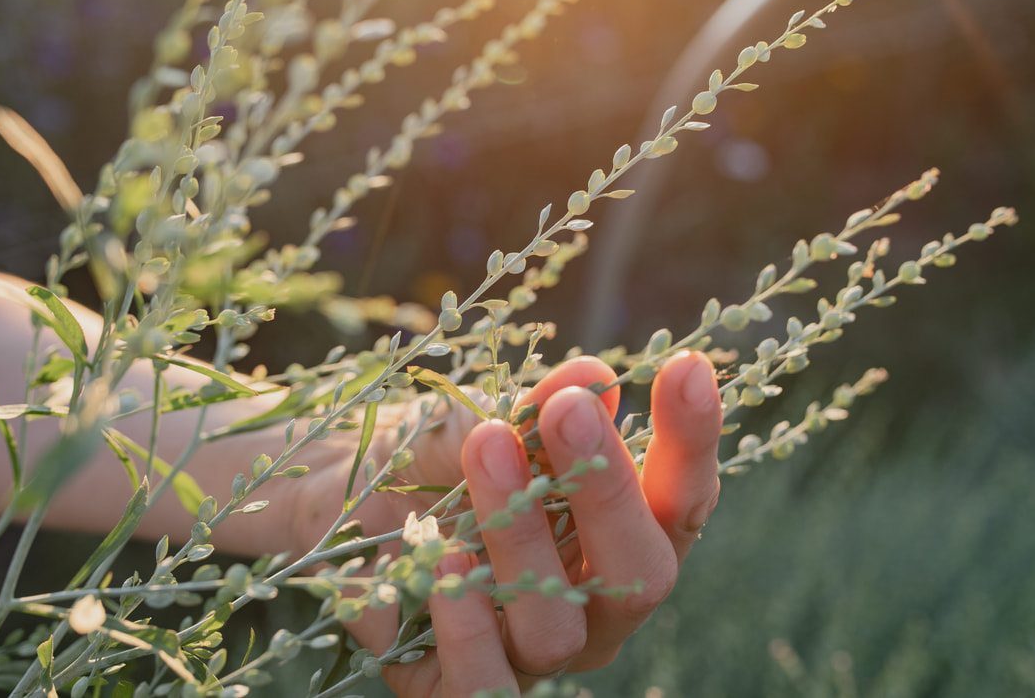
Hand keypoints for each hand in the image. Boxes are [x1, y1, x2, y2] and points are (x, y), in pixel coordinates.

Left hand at [330, 351, 722, 696]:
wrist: (342, 498)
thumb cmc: (438, 459)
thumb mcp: (488, 421)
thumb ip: (540, 408)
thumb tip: (593, 376)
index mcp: (620, 539)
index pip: (680, 502)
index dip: (692, 443)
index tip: (688, 369)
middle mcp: (592, 609)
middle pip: (641, 575)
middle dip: (609, 489)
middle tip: (568, 410)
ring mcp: (530, 656)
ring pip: (556, 629)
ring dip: (520, 536)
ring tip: (486, 451)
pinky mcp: (455, 689)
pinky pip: (481, 685)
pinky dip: (466, 625)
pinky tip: (444, 559)